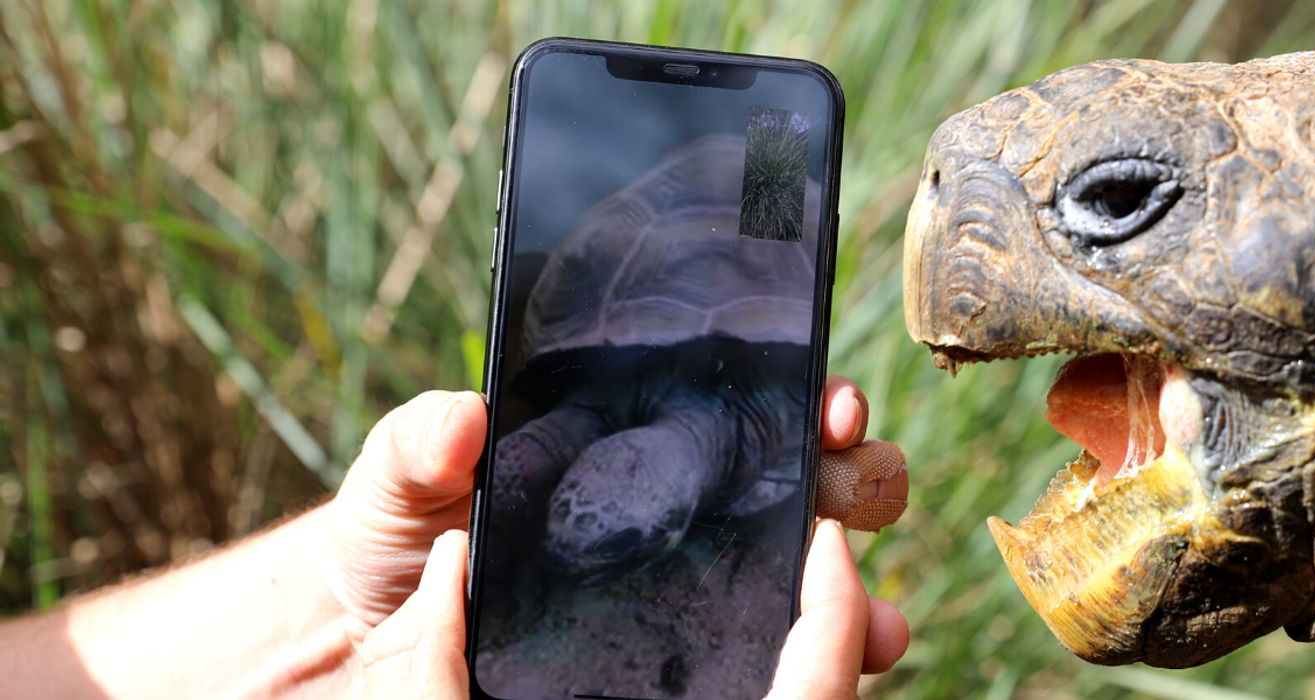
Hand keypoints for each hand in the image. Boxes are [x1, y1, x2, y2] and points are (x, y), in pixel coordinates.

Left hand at [332, 375, 906, 693]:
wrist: (376, 640)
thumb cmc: (398, 539)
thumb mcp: (398, 480)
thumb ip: (419, 442)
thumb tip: (465, 418)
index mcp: (638, 436)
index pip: (746, 401)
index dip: (802, 397)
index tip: (828, 407)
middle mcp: (686, 505)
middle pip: (807, 480)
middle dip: (858, 476)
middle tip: (858, 481)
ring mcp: (695, 583)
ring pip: (812, 576)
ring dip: (857, 590)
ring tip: (872, 615)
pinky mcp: (685, 654)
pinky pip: (773, 655)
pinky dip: (826, 654)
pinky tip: (849, 656)